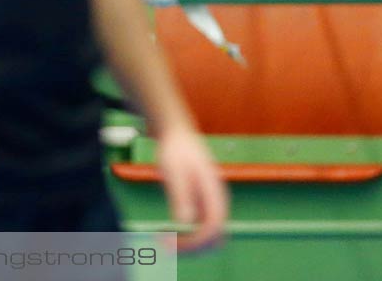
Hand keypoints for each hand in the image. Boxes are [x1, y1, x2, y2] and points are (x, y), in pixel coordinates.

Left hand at [154, 123, 227, 251]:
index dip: (196, 241)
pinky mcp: (202, 203)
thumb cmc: (174, 149)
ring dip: (190, 244)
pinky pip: (200, 228)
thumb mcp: (174, 170)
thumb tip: (185, 222)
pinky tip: (166, 233)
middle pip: (214, 236)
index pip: (214, 226)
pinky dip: (187, 236)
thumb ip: (181, 195)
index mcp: (215, 192)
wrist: (176, 133)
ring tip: (164, 243)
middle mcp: (217, 201)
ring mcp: (211, 203)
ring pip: (208, 235)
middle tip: (165, 247)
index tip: (173, 244)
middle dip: (193, 247)